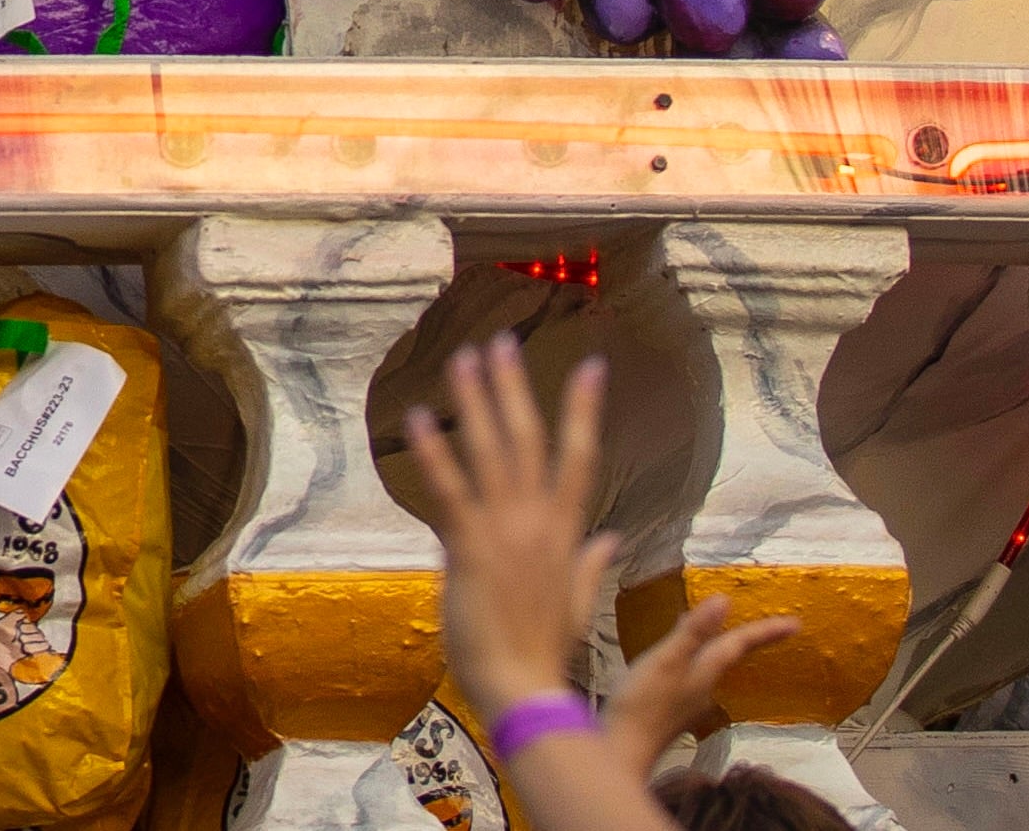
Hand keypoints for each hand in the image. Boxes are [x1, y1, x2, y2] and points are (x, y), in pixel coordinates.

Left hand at [403, 335, 615, 714]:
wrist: (523, 687)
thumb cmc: (546, 650)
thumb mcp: (577, 603)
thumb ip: (592, 564)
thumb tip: (611, 538)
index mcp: (566, 533)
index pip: (579, 457)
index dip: (584, 410)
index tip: (590, 367)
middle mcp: (538, 522)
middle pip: (529, 439)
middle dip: (514, 387)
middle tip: (500, 342)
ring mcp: (504, 531)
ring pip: (491, 451)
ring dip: (475, 402)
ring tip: (461, 359)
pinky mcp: (468, 547)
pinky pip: (448, 489)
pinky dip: (434, 452)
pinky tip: (418, 418)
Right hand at [598, 592, 795, 776]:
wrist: (624, 750)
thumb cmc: (643, 704)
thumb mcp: (667, 660)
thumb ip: (694, 632)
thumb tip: (725, 599)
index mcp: (705, 671)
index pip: (740, 644)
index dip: (765, 631)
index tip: (795, 623)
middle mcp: (703, 686)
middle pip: (729, 655)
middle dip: (748, 639)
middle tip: (769, 627)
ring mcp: (688, 700)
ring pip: (710, 665)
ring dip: (719, 647)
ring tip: (720, 632)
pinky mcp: (671, 708)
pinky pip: (691, 674)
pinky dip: (693, 658)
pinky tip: (677, 656)